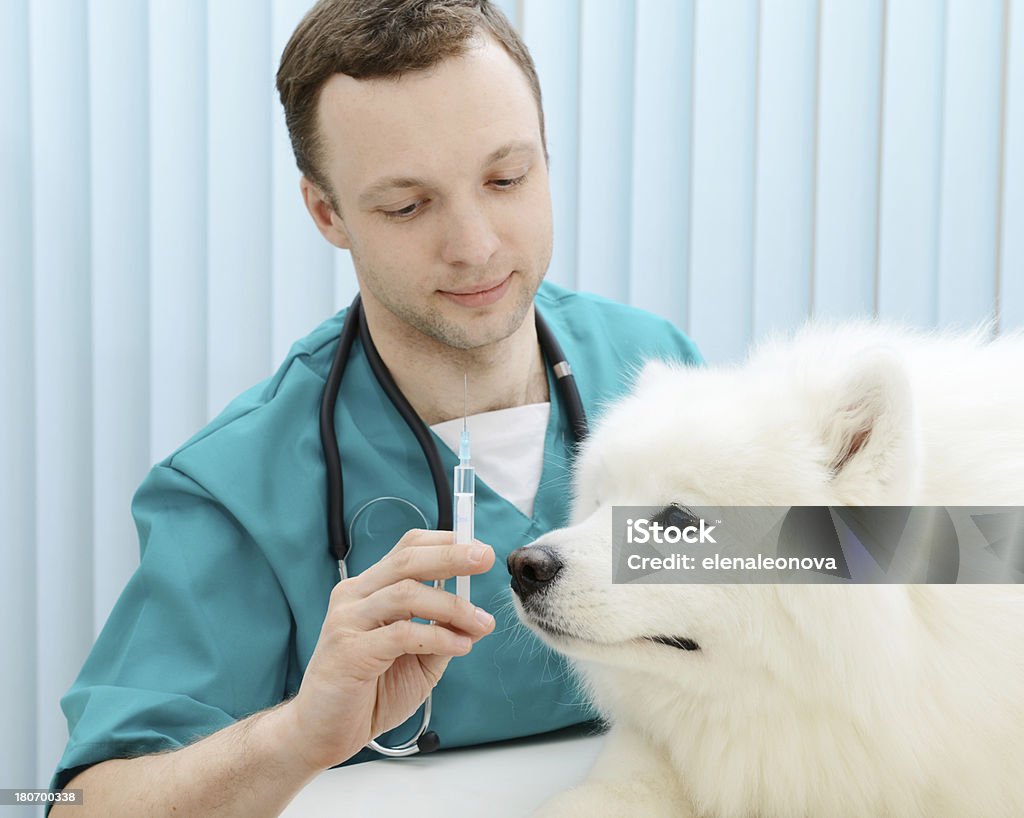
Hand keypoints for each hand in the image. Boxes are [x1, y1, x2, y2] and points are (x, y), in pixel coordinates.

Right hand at [280, 529, 495, 771]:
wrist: (323, 733)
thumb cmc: (368, 693)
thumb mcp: (419, 659)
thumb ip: (442, 634)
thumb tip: (478, 618)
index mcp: (369, 589)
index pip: (407, 548)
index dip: (444, 542)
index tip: (479, 549)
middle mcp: (355, 596)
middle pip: (407, 560)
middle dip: (451, 556)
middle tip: (486, 558)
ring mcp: (348, 620)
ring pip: (407, 593)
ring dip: (452, 605)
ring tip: (481, 622)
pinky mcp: (349, 650)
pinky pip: (402, 633)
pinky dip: (438, 636)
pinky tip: (461, 646)